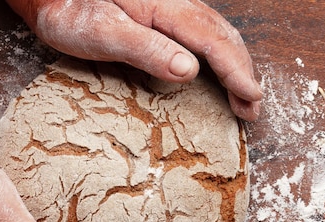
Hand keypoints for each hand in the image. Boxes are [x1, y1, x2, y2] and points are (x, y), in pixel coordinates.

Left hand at [6, 0, 262, 120]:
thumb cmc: (70, 12)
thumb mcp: (104, 33)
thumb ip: (147, 50)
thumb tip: (190, 70)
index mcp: (165, 6)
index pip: (214, 41)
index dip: (236, 71)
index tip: (252, 98)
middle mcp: (176, 3)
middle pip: (224, 36)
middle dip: (244, 72)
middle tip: (253, 107)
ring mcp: (172, 6)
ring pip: (218, 33)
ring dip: (237, 64)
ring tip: (247, 94)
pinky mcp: (165, 13)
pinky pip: (205, 33)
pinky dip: (222, 55)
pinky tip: (222, 70)